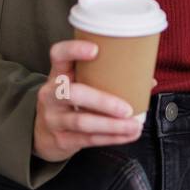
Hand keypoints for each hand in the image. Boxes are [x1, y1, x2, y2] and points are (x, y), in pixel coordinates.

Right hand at [32, 39, 156, 162]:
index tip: (96, 50)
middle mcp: (51, 94)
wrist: (41, 134)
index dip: (74, 50)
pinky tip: (127, 136)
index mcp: (58, 74)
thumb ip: (106, 79)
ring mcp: (53, 118)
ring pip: (82, 121)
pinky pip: (88, 139)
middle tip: (127, 109)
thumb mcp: (78, 85)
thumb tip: (147, 80)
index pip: (58, 55)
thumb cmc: (70, 102)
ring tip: (134, 126)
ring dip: (112, 126)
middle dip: (103, 102)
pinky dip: (111, 138)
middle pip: (73, 93)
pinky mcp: (60, 139)